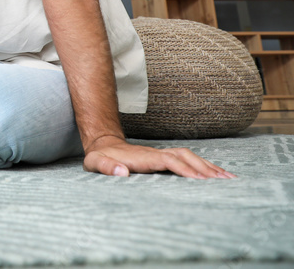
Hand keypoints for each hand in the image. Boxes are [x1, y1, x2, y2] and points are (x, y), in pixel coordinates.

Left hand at [83, 135, 235, 178]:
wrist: (103, 145)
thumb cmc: (100, 158)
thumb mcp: (96, 163)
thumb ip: (107, 167)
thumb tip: (123, 172)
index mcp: (144, 157)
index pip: (169, 161)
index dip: (184, 169)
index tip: (201, 179)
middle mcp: (156, 154)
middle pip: (185, 157)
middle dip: (205, 168)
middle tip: (226, 181)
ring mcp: (161, 154)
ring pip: (189, 157)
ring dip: (208, 166)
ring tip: (229, 178)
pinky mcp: (164, 157)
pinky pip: (187, 159)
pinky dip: (203, 165)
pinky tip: (215, 174)